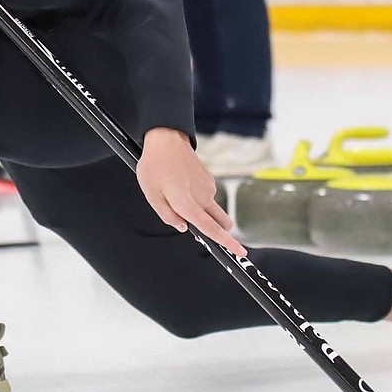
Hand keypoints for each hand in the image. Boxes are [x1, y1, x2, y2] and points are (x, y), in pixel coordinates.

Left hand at [136, 128, 245, 256]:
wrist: (166, 139)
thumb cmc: (155, 165)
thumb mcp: (151, 193)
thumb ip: (167, 215)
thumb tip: (183, 227)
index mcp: (188, 204)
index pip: (212, 229)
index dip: (227, 243)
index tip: (240, 252)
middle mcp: (203, 197)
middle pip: (222, 222)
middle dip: (219, 231)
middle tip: (200, 226)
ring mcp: (209, 187)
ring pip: (213, 209)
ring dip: (203, 211)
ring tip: (176, 193)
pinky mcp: (209, 178)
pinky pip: (207, 195)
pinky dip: (199, 197)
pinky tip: (181, 183)